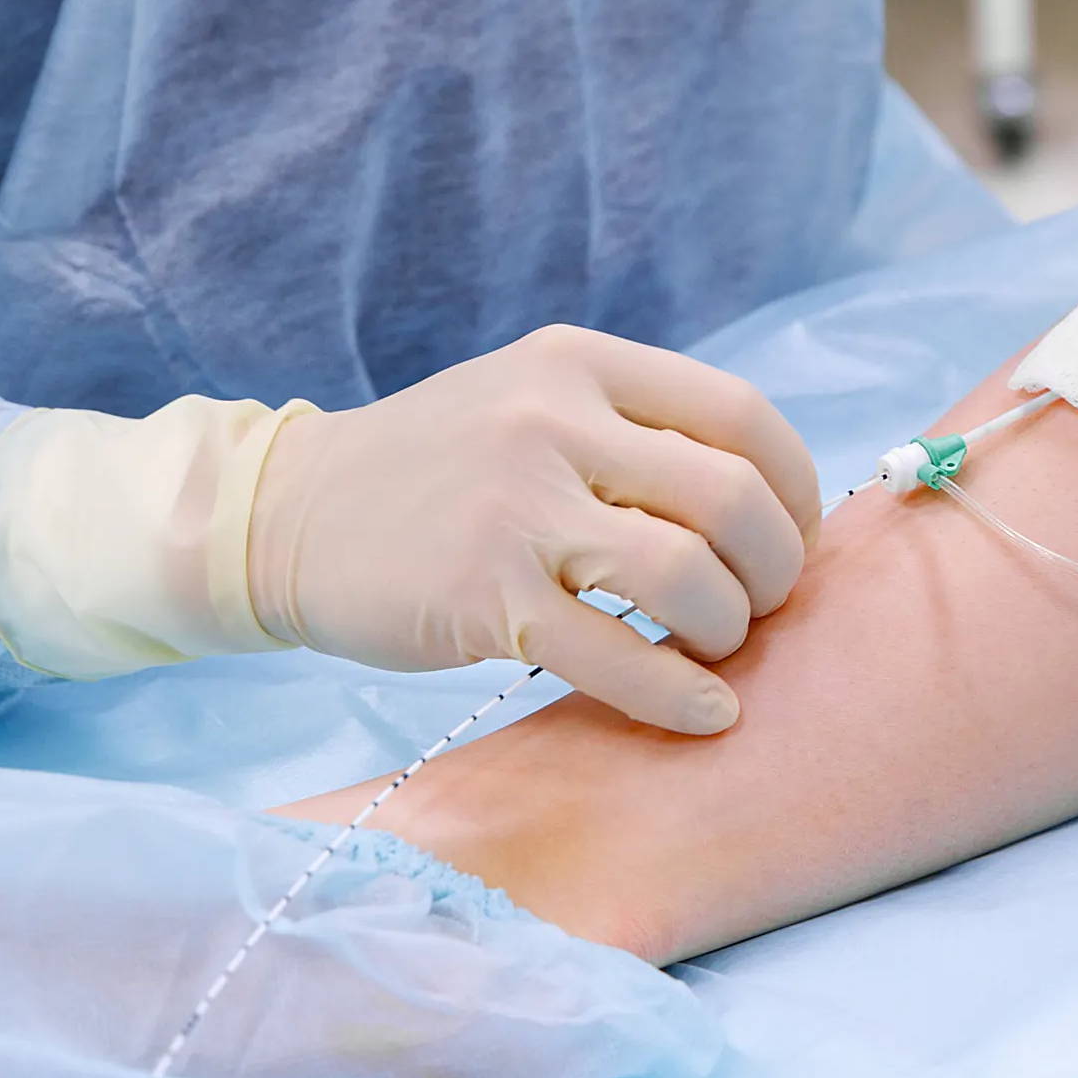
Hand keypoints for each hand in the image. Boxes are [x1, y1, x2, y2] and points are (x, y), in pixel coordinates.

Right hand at [248, 324, 819, 733]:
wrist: (283, 515)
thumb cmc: (441, 470)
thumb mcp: (535, 402)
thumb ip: (639, 429)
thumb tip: (771, 504)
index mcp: (580, 365)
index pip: (741, 415)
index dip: (793, 488)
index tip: (791, 539)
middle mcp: (552, 422)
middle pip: (732, 498)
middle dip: (773, 568)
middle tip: (760, 605)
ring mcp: (516, 509)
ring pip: (685, 575)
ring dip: (728, 628)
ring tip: (716, 647)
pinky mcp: (484, 598)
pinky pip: (616, 656)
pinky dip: (679, 695)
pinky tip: (704, 712)